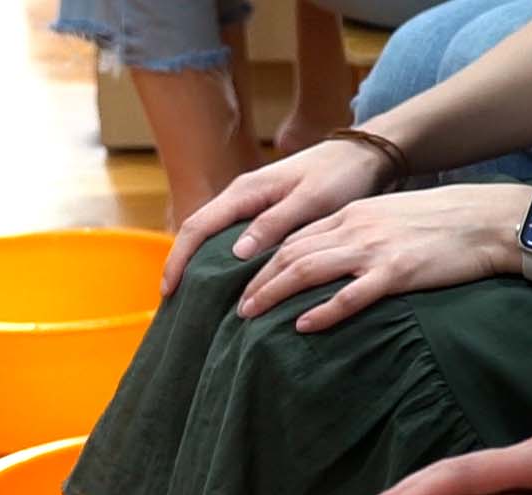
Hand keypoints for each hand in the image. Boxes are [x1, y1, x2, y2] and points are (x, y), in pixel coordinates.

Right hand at [161, 138, 393, 295]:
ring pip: (211, 236)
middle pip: (196, 232)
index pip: (197, 226)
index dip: (178, 259)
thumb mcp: (310, 201)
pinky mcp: (262, 212)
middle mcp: (240, 196)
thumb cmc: (339, 176)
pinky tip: (222, 281)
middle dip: (179, 264)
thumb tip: (235, 253)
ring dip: (196, 263)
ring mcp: (249, 203)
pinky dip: (218, 259)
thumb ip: (274, 224)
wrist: (363, 156)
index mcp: (245, 191)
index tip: (168, 290)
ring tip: (191, 297)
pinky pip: (228, 237)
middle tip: (172, 301)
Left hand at [236, 184, 528, 332]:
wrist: (491, 219)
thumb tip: (330, 257)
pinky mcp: (398, 272)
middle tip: (236, 308)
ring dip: (275, 294)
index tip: (244, 284)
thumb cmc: (444, 222)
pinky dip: (323, 311)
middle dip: (258, 281)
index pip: (294, 238)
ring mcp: (376, 250)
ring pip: (309, 271)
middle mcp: (356, 228)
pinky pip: (351, 295)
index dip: (263, 262)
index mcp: (353, 214)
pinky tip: (303, 326)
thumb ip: (358, 234)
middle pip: (291, 254)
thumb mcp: (391, 218)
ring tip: (252, 316)